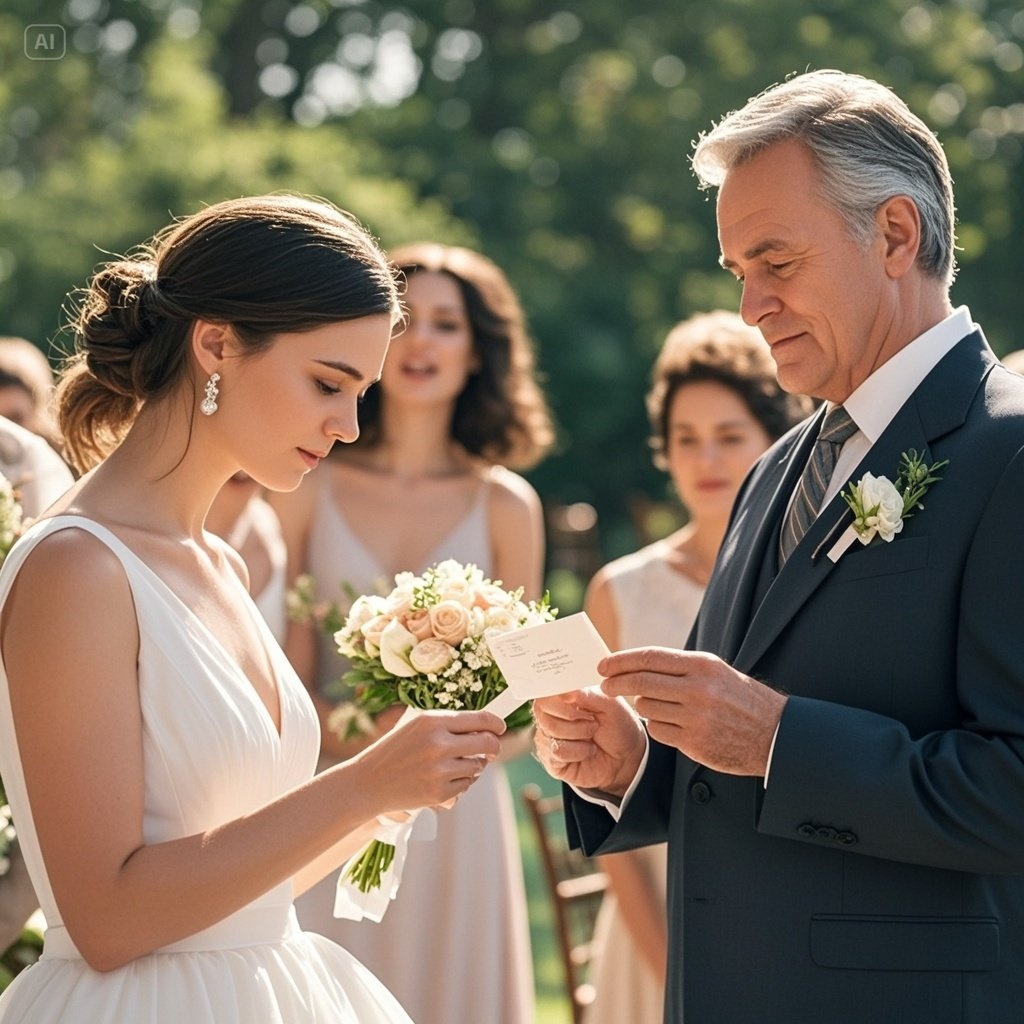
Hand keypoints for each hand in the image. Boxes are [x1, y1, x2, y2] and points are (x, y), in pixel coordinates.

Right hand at [355, 709, 504, 813]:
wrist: (369, 782)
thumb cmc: (395, 749)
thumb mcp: (417, 725)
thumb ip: (449, 724)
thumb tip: (485, 728)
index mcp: (433, 721)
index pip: (480, 719)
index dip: (496, 723)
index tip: (501, 728)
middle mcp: (439, 744)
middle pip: (486, 744)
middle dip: (493, 746)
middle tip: (491, 749)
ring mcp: (440, 770)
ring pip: (477, 766)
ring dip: (474, 765)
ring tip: (454, 764)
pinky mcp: (439, 793)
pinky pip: (466, 785)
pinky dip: (461, 782)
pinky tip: (444, 778)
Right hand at [532, 688, 645, 797]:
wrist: (627, 757)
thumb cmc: (617, 726)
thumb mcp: (609, 703)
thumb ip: (587, 693)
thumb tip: (565, 692)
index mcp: (561, 700)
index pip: (544, 694)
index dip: (560, 699)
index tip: (580, 703)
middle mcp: (550, 718)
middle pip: (544, 713)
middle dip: (574, 718)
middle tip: (594, 723)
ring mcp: (549, 740)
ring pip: (552, 732)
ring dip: (579, 734)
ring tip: (592, 737)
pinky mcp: (552, 761)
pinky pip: (557, 752)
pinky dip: (579, 751)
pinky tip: (587, 751)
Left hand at [600, 647, 786, 775]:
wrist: (775, 734)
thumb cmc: (740, 698)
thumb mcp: (715, 671)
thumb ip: (680, 667)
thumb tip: (637, 664)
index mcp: (702, 665)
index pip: (649, 657)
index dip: (621, 660)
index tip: (603, 664)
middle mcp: (697, 689)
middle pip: (640, 682)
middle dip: (616, 683)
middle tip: (604, 684)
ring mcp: (695, 717)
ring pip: (646, 708)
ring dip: (642, 706)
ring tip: (652, 704)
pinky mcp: (694, 743)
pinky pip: (658, 731)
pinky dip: (657, 726)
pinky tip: (670, 723)